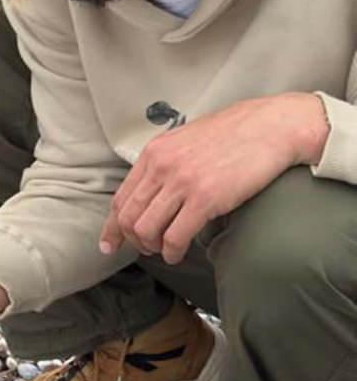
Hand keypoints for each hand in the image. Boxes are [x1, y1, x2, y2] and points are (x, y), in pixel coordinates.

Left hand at [100, 93, 327, 264]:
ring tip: (166, 251)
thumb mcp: (187, 141)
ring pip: (146, 230)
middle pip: (129, 217)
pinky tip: (179, 253)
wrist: (271, 127)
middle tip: (147, 250)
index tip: (110, 244)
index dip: (113, 227)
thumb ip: (166, 163)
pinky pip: (174, 237)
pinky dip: (173, 252)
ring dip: (153, 248)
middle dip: (133, 241)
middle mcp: (162, 166)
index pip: (121, 197)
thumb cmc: (235, 135)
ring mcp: (182, 182)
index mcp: (155, 152)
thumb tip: (153, 193)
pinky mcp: (205, 198)